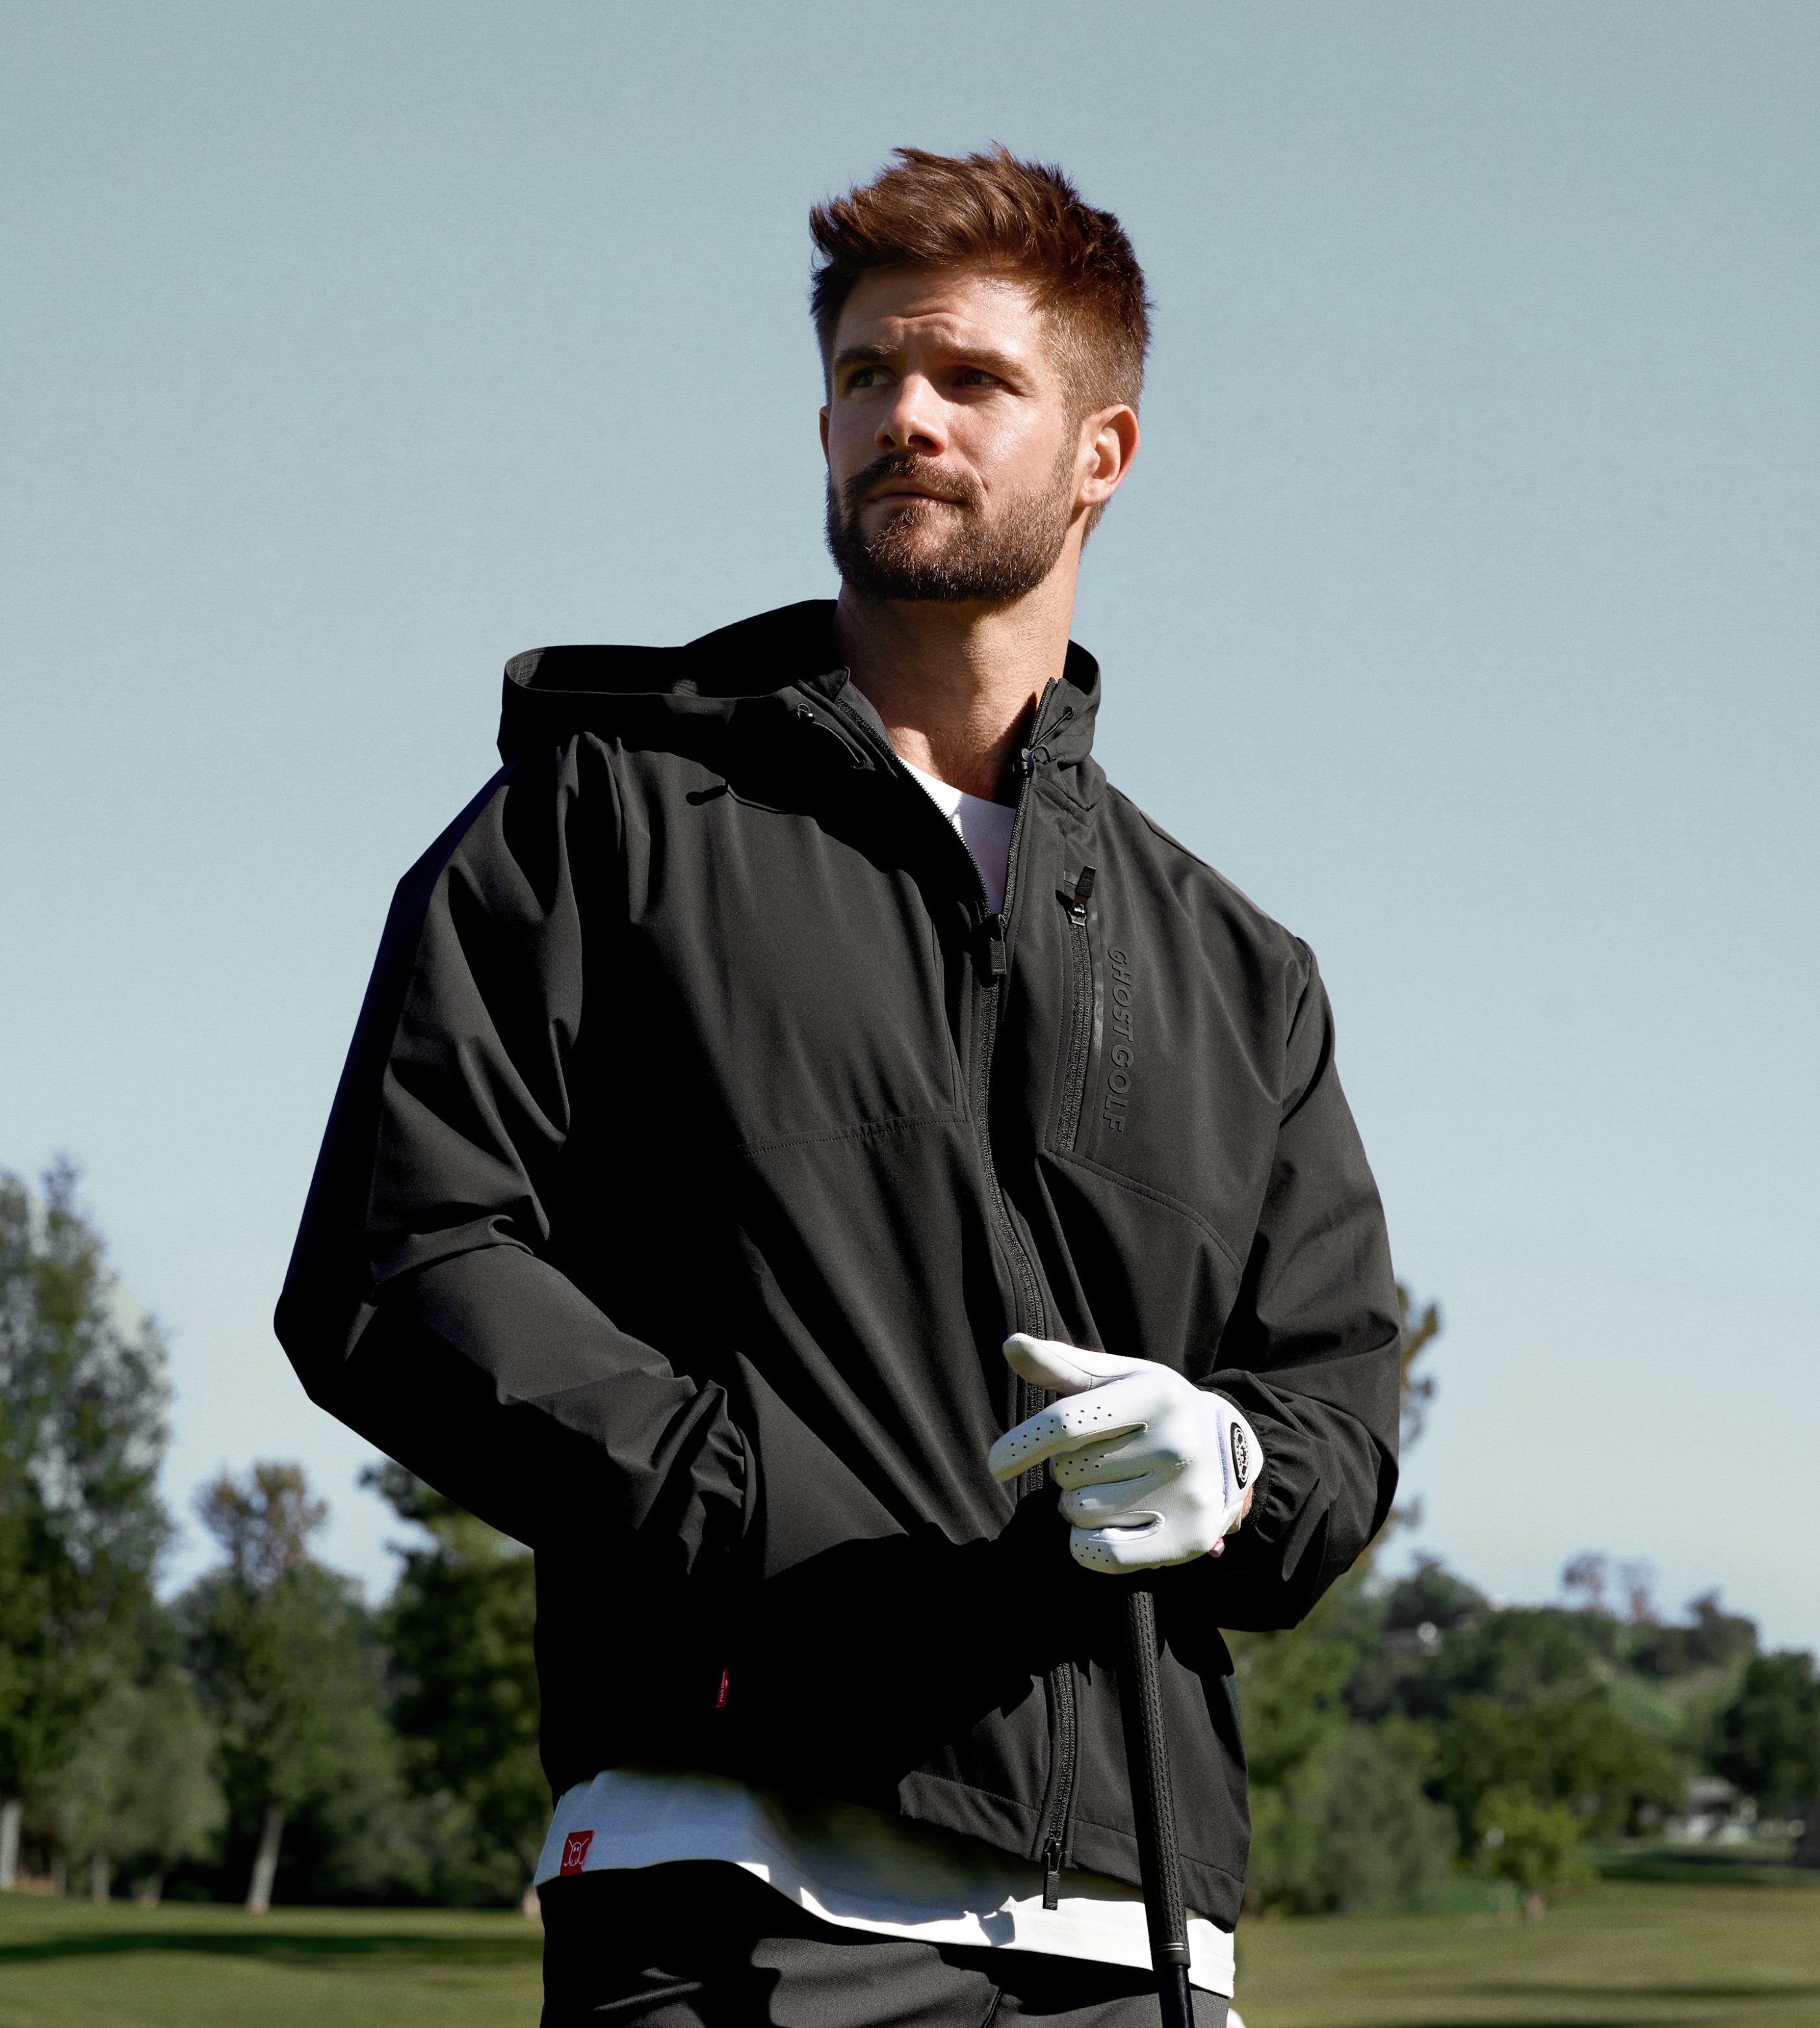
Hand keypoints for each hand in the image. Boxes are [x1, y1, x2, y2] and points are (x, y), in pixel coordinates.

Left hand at [985, 1336, 1262, 1573]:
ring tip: (1114, 1486)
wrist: (1230, 1451)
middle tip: (1104, 1459)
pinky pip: (1100, 1553)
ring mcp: (1185, 1495)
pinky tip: (1107, 1523)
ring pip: (1079, 1513)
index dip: (1023, 1444)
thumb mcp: (1117, 1378)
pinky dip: (1086, 1543)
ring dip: (1078, 1505)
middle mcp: (1176, 1444)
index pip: (1066, 1423)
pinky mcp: (1187, 1541)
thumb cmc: (1153, 1410)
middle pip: (1069, 1473)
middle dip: (1070, 1469)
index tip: (996, 1464)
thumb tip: (1011, 1345)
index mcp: (1156, 1395)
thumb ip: (1061, 1364)